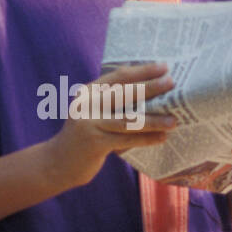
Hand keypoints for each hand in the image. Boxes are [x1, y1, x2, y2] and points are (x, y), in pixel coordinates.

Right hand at [48, 61, 177, 188]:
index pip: (118, 77)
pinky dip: (145, 139)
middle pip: (124, 93)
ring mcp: (90, 124)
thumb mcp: (93, 114)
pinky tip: (161, 138)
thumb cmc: (84, 137)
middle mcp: (87, 105)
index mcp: (89, 93)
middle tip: (172, 83)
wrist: (57, 164)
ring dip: (153, 120)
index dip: (142, 71)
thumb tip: (150, 94)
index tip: (164, 67)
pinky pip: (126, 140)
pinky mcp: (94, 143)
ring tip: (174, 120)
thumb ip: (111, 103)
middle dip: (150, 88)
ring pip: (128, 120)